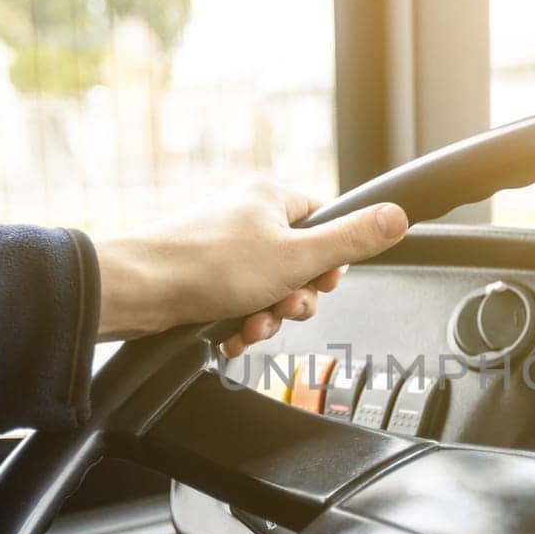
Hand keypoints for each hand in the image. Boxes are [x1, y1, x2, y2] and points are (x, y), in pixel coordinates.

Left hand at [91, 178, 408, 352]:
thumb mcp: (297, 257)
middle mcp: (248, 217)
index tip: (317, 281)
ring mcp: (224, 248)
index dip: (329, 262)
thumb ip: (351, 241)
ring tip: (248, 325)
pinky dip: (240, 326)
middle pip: (301, 264)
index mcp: (272, 198)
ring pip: (270, 290)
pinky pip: (240, 304)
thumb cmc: (206, 268)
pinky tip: (229, 336)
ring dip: (267, 318)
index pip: (326, 223)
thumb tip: (396, 217)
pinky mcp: (204, 277)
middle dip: (294, 299)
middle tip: (280, 307)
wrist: (138, 293)